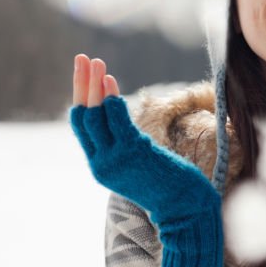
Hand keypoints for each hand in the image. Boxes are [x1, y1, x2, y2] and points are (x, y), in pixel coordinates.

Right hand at [69, 53, 223, 266]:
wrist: (185, 208)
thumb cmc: (167, 184)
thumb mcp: (139, 164)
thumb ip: (126, 144)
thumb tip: (124, 118)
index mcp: (100, 165)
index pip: (81, 126)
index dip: (80, 97)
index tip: (84, 73)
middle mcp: (102, 163)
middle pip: (83, 117)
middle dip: (81, 85)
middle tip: (82, 57)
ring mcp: (116, 160)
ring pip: (95, 116)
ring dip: (94, 85)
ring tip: (96, 62)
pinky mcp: (133, 154)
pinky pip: (116, 122)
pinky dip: (111, 99)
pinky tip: (109, 80)